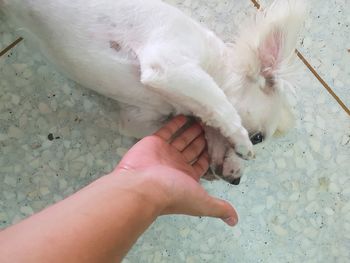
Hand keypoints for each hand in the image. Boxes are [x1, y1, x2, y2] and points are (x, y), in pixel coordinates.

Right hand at [113, 115, 237, 225]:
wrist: (143, 186)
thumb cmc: (173, 193)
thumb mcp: (202, 202)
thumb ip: (219, 208)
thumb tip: (235, 221)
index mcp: (188, 177)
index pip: (202, 163)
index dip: (210, 154)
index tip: (221, 143)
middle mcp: (177, 165)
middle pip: (193, 149)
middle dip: (202, 140)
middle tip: (213, 126)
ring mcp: (165, 152)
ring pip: (182, 139)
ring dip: (192, 130)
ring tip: (203, 119)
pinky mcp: (155, 141)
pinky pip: (168, 130)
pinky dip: (176, 123)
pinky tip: (187, 116)